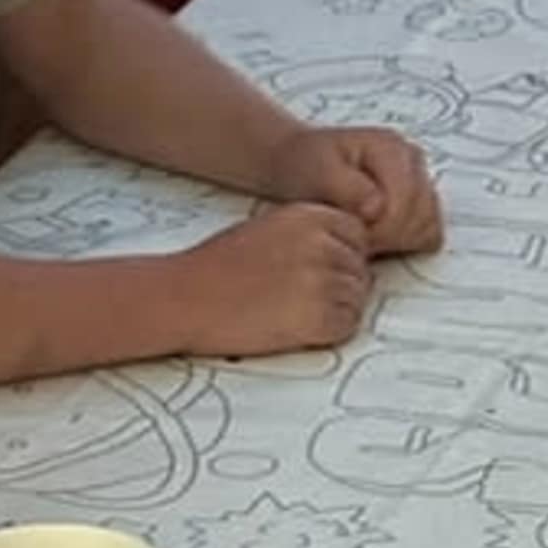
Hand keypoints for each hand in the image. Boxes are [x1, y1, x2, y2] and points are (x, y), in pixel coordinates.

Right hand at [168, 195, 375, 357]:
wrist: (187, 297)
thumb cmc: (219, 266)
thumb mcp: (271, 227)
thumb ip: (309, 233)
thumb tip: (339, 252)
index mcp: (310, 216)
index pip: (358, 234)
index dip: (346, 256)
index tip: (329, 272)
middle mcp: (321, 243)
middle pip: (360, 267)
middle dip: (344, 285)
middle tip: (314, 300)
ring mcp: (320, 280)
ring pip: (358, 297)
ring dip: (340, 310)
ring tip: (306, 316)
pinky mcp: (315, 317)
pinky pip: (347, 324)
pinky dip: (334, 331)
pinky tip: (306, 330)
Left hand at [284, 124, 442, 258]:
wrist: (298, 163)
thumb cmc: (305, 165)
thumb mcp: (317, 171)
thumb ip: (348, 188)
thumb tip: (378, 208)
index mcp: (390, 147)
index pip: (405, 200)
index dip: (379, 228)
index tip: (351, 235)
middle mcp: (411, 160)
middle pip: (423, 214)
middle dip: (389, 237)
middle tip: (355, 239)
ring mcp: (417, 179)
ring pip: (429, 224)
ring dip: (399, 242)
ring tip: (364, 239)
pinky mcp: (416, 200)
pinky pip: (428, 231)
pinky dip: (406, 243)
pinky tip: (379, 241)